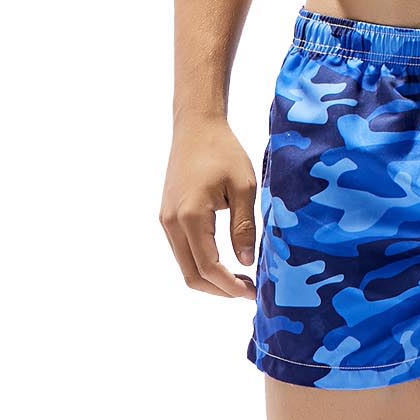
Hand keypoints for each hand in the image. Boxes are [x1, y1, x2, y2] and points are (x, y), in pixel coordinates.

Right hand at [159, 115, 258, 297]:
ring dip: (210, 279)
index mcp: (190, 216)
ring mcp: (166, 220)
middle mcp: (172, 223)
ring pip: (185, 265)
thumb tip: (246, 262)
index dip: (230, 285)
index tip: (253, 292)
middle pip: (191, 275)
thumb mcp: (244, 187)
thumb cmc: (223, 151)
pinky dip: (202, 263)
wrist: (196, 127)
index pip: (208, 266)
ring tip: (240, 278)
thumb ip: (244, 226)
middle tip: (248, 290)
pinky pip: (182, 251)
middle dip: (219, 290)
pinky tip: (225, 261)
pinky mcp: (168, 216)